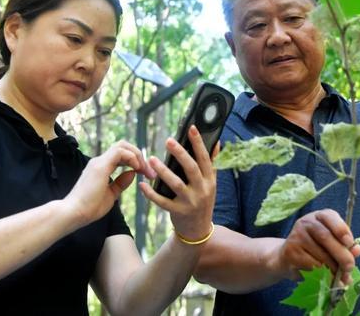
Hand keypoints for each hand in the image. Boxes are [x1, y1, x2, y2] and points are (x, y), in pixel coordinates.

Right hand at [65, 140, 155, 226]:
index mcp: (101, 168)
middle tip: (149, 171)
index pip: (122, 155)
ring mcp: (99, 162)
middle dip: (139, 156)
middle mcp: (99, 162)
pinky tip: (136, 169)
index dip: (136, 161)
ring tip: (144, 170)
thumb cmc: (89, 208)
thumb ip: (121, 183)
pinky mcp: (100, 166)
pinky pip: (119, 152)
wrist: (74, 214)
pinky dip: (131, 157)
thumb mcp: (111, 195)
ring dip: (137, 156)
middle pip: (123, 146)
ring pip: (122, 145)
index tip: (146, 174)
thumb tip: (132, 174)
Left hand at [140, 125, 215, 240]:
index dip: (198, 143)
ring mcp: (190, 202)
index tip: (191, 128)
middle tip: (168, 140)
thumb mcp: (211, 183)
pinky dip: (151, 193)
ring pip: (176, 184)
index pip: (205, 159)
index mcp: (209, 181)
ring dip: (163, 171)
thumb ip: (212, 163)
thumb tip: (217, 142)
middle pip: (191, 169)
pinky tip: (142, 184)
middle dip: (180, 154)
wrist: (198, 231)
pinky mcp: (177, 212)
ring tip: (152, 159)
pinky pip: (162, 202)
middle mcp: (202, 190)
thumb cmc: (203, 202)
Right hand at [277, 209, 359, 283]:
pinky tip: (323, 275)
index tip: (349, 243)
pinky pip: (311, 264)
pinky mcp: (290, 251)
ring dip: (332, 267)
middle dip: (341, 254)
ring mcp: (296, 236)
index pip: (330, 216)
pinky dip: (321, 272)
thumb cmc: (316, 248)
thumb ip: (346, 245)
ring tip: (338, 275)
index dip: (341, 229)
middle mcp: (306, 222)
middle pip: (325, 237)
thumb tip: (357, 250)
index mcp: (320, 216)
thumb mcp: (333, 243)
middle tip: (349, 267)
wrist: (288, 257)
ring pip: (319, 254)